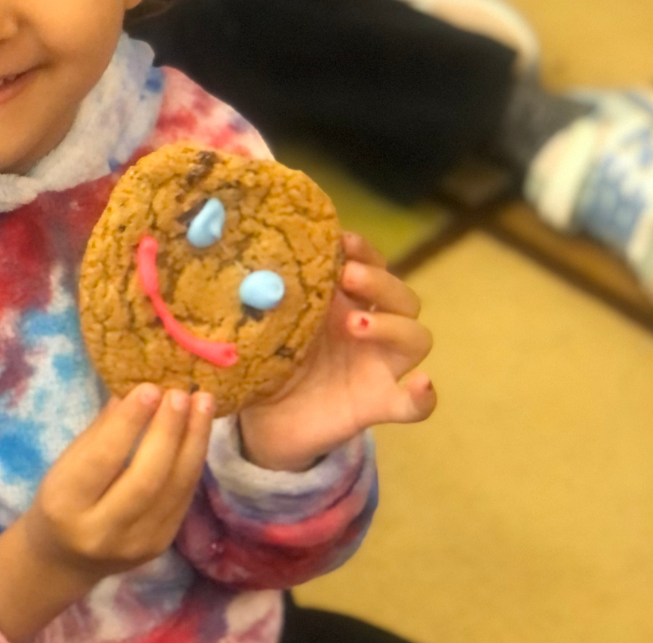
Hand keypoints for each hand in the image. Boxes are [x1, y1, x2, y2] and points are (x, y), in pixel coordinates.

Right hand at [0, 384, 213, 641]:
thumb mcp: (68, 462)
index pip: (102, 459)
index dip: (129, 422)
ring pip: (174, 489)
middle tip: (181, 392)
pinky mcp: (160, 545)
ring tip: (203, 402)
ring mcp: (136, 544)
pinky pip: (183, 498)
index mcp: (66, 503)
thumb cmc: (63, 497)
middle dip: (168, 430)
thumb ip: (102, 431)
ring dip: (193, 441)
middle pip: (146, 478)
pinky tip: (200, 429)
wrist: (65, 558)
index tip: (150, 387)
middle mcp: (101, 531)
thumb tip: (136, 388)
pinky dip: (194, 459)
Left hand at [238, 232, 435, 471]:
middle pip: (401, 295)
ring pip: (415, 337)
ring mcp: (378, 366)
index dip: (364, 250)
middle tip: (348, 276)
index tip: (341, 240)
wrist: (262, 420)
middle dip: (380, 280)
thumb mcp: (263, 322)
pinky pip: (412, 405)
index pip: (371, 264)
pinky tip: (421, 385)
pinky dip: (423, 397)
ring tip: (355, 322)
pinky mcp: (378, 404)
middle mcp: (368, 327)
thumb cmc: (267, 360)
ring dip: (393, 324)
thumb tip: (237, 264)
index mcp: (342, 301)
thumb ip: (261, 297)